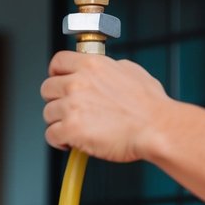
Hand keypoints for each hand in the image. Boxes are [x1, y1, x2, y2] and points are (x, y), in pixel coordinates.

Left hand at [41, 50, 174, 162]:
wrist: (156, 127)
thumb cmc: (150, 105)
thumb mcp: (131, 71)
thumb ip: (109, 68)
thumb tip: (101, 71)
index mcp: (92, 65)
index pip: (58, 62)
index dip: (56, 72)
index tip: (59, 79)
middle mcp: (78, 82)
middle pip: (47, 88)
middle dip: (57, 100)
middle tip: (70, 109)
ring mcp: (72, 106)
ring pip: (48, 113)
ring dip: (60, 122)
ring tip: (76, 128)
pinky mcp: (71, 129)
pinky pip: (51, 135)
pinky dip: (60, 141)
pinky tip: (73, 142)